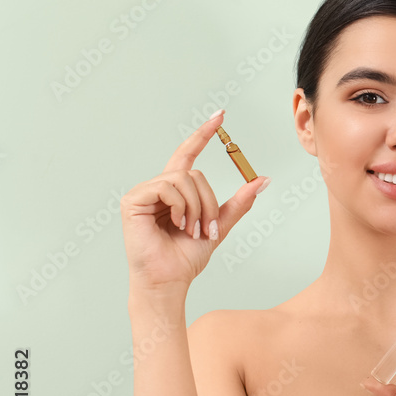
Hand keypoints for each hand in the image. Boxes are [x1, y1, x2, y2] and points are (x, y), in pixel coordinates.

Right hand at [120, 110, 269, 293]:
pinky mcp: (133, 200)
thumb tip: (263, 179)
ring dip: (196, 207)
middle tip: (206, 229)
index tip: (220, 116)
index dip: (204, 134)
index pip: (189, 154)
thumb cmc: (188, 256)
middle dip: (208, 202)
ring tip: (191, 230)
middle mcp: (159, 187)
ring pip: (183, 178)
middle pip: (194, 172)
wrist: (170, 279)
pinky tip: (176, 224)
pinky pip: (167, 186)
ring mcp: (144, 192)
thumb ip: (239, 202)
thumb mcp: (220, 224)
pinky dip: (180, 206)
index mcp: (177, 191)